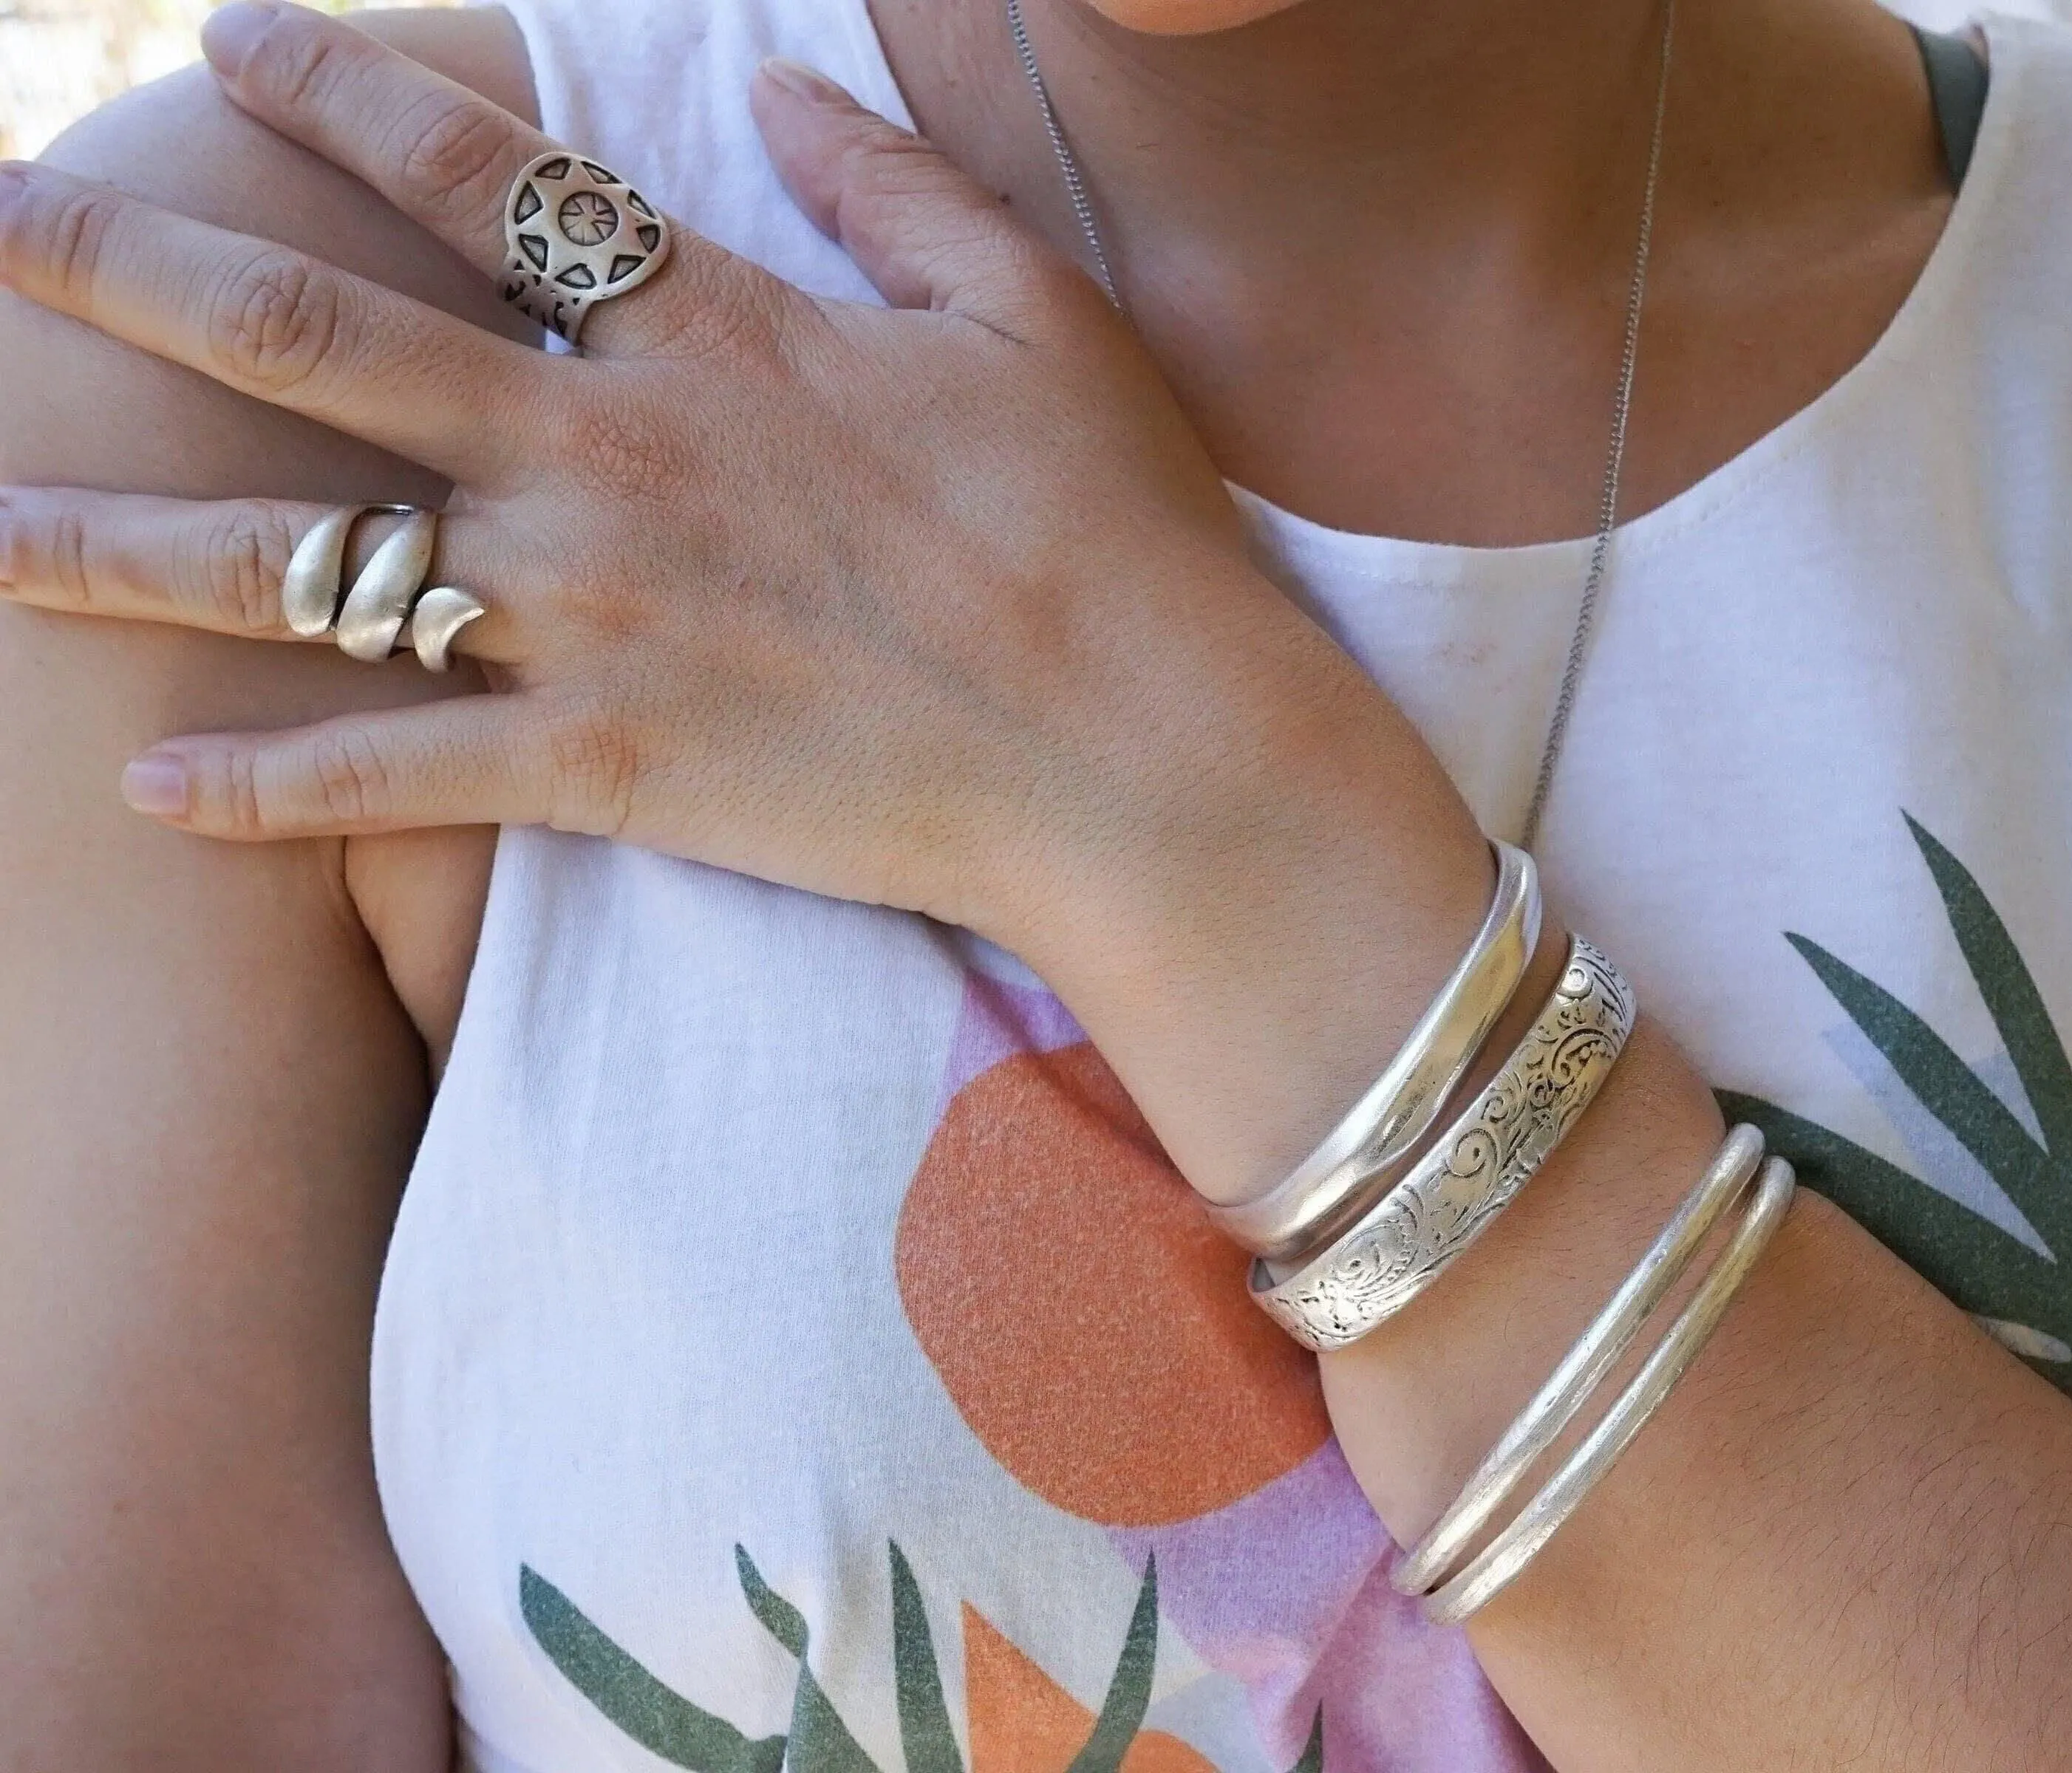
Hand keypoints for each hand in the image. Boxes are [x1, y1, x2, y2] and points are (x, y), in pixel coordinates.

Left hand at [0, 2, 1373, 953]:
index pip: (480, 177)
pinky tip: (143, 788)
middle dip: (125, 268)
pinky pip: (394, 776)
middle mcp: (604, 458)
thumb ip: (890, 188)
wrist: (1148, 755)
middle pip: (313, 341)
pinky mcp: (608, 768)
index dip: (342, 92)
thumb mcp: (1033, 314)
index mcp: (708, 334)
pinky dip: (264, 787)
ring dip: (111, 540)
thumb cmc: (1116, 531)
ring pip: (298, 566)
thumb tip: (776, 91)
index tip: (232, 39)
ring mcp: (590, 618)